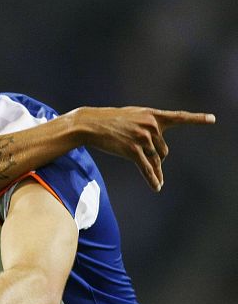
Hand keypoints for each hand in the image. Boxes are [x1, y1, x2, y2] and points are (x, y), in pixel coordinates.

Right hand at [70, 106, 214, 191]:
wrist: (90, 124)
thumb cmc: (109, 120)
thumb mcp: (132, 116)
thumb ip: (148, 127)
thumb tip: (157, 152)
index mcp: (152, 115)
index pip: (179, 117)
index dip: (197, 119)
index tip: (213, 120)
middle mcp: (151, 126)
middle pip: (163, 149)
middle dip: (158, 158)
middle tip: (152, 165)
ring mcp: (142, 138)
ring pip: (156, 160)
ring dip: (156, 170)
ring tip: (157, 179)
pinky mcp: (132, 151)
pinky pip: (146, 168)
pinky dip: (152, 178)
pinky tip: (157, 187)